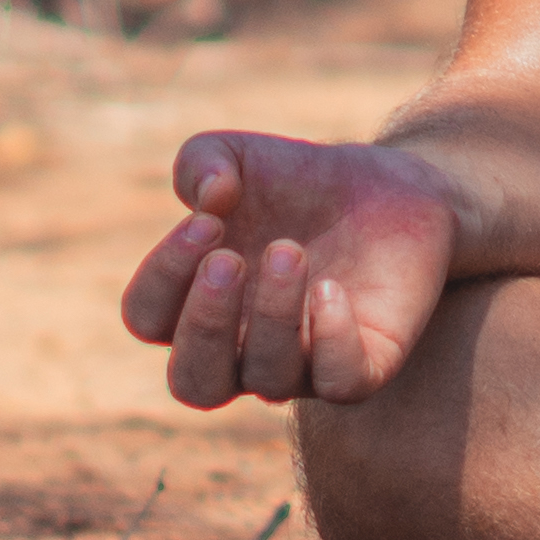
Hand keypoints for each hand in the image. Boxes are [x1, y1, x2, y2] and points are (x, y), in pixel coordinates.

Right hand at [117, 132, 464, 408]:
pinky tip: (330, 289)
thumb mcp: (242, 156)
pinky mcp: (365, 363)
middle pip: (194, 381)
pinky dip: (331, 343)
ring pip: (268, 378)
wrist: (390, 187)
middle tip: (230, 259)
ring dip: (271, 316)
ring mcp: (303, 364)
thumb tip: (211, 196)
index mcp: (196, 305)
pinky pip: (339, 382)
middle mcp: (241, 350)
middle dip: (205, 323)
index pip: (150, 318)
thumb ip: (203, 162)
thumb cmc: (299, 183)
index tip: (207, 221)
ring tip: (290, 251)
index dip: (164, 276)